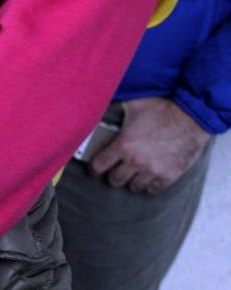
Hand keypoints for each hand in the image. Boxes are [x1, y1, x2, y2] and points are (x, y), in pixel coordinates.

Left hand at [90, 97, 210, 192]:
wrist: (194, 115)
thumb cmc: (165, 107)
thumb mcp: (135, 104)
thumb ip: (115, 107)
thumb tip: (100, 101)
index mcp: (124, 145)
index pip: (98, 166)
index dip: (95, 167)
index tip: (96, 167)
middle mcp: (136, 161)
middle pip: (115, 180)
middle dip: (114, 174)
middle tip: (117, 169)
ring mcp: (153, 170)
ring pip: (134, 186)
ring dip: (132, 180)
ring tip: (134, 173)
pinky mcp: (169, 175)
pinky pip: (153, 189)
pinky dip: (150, 184)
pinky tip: (149, 176)